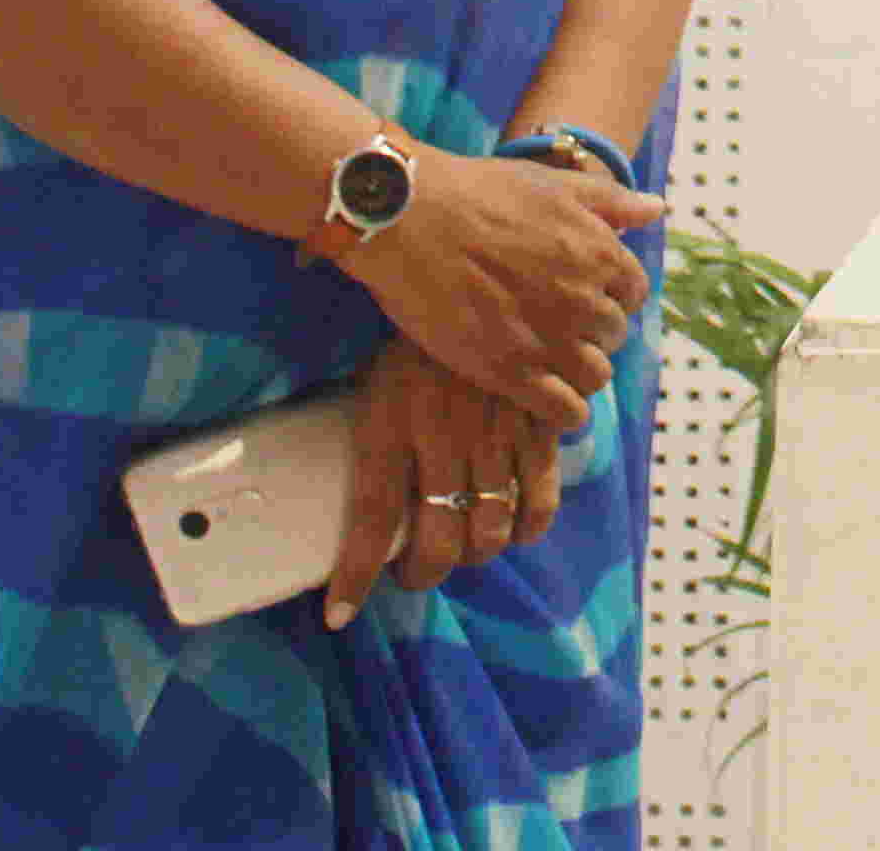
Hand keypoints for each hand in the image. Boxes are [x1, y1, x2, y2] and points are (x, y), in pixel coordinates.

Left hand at [324, 341, 566, 629]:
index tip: (339, 611)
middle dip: (423, 573)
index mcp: (393, 422)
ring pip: (491, 529)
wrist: (478, 267)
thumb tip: (345, 490)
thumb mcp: (376, 377)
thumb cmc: (415, 333)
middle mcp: (443, 437)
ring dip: (474, 554)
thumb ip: (373, 434)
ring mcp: (496, 433)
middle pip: (440, 540)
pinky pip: (541, 499)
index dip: (356, 574)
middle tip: (413, 573)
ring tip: (461, 550)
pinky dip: (528, 527)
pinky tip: (515, 529)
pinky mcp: (538, 425)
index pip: (374, 517)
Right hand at [344, 146, 659, 429]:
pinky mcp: (510, 371)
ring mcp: (549, 338)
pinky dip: (567, 412)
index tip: (588, 299)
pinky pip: (564, 410)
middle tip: (561, 329)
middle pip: (613, 336)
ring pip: (595, 376)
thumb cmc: (480, 193)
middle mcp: (584, 299)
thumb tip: (657, 209)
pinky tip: (551, 404)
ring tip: (555, 366)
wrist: (411, 219)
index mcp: (600, 253)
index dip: (613, 296)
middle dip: (593, 333)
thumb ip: (612, 201)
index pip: (634, 293)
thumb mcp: (555, 185)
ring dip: (581, 373)